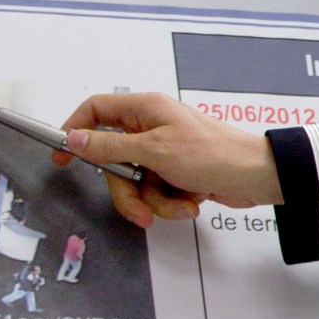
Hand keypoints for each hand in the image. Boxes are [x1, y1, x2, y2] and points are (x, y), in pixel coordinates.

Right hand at [53, 92, 283, 227]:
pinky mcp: (176, 173)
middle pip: (113, 160)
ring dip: (155, 201)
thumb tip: (74, 139)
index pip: (96, 110)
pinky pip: (157, 192)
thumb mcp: (154, 151)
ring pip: (135, 183)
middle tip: (138, 208)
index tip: (61, 157)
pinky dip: (171, 202)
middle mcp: (151, 128)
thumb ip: (110, 147)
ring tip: (181, 203)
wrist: (257, 177)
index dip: (75, 131)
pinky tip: (192, 202)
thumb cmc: (212, 154)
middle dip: (126, 190)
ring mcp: (164, 152)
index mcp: (144, 109)